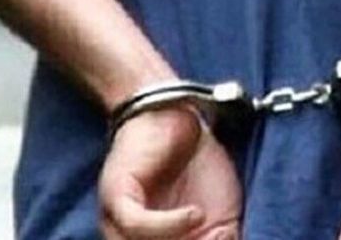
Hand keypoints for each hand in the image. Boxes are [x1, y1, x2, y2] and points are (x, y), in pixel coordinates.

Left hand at [99, 107, 242, 238]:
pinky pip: (138, 224)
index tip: (223, 239)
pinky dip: (168, 226)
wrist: (175, 114)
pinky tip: (195, 214)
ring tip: (215, 235)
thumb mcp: (220, 215)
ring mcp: (119, 223)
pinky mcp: (117, 196)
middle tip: (220, 237)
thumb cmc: (197, 165)